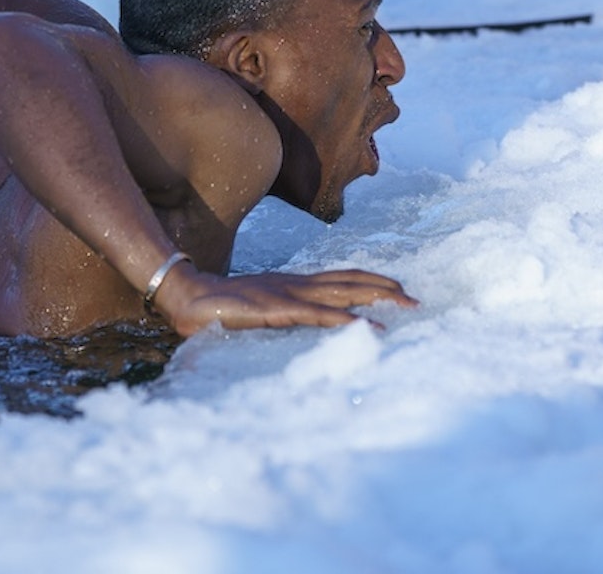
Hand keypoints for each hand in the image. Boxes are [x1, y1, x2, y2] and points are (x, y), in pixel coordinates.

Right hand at [154, 263, 417, 336]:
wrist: (186, 297)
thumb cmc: (216, 308)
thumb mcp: (255, 311)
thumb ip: (275, 316)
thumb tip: (293, 326)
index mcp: (291, 283)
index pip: (340, 277)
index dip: (369, 279)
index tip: (396, 287)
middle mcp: (295, 283)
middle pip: (350, 281)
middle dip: (384, 288)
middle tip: (415, 299)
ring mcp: (288, 294)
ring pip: (342, 292)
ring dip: (376, 298)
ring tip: (403, 305)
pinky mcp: (278, 310)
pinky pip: (319, 314)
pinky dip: (347, 319)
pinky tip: (366, 326)